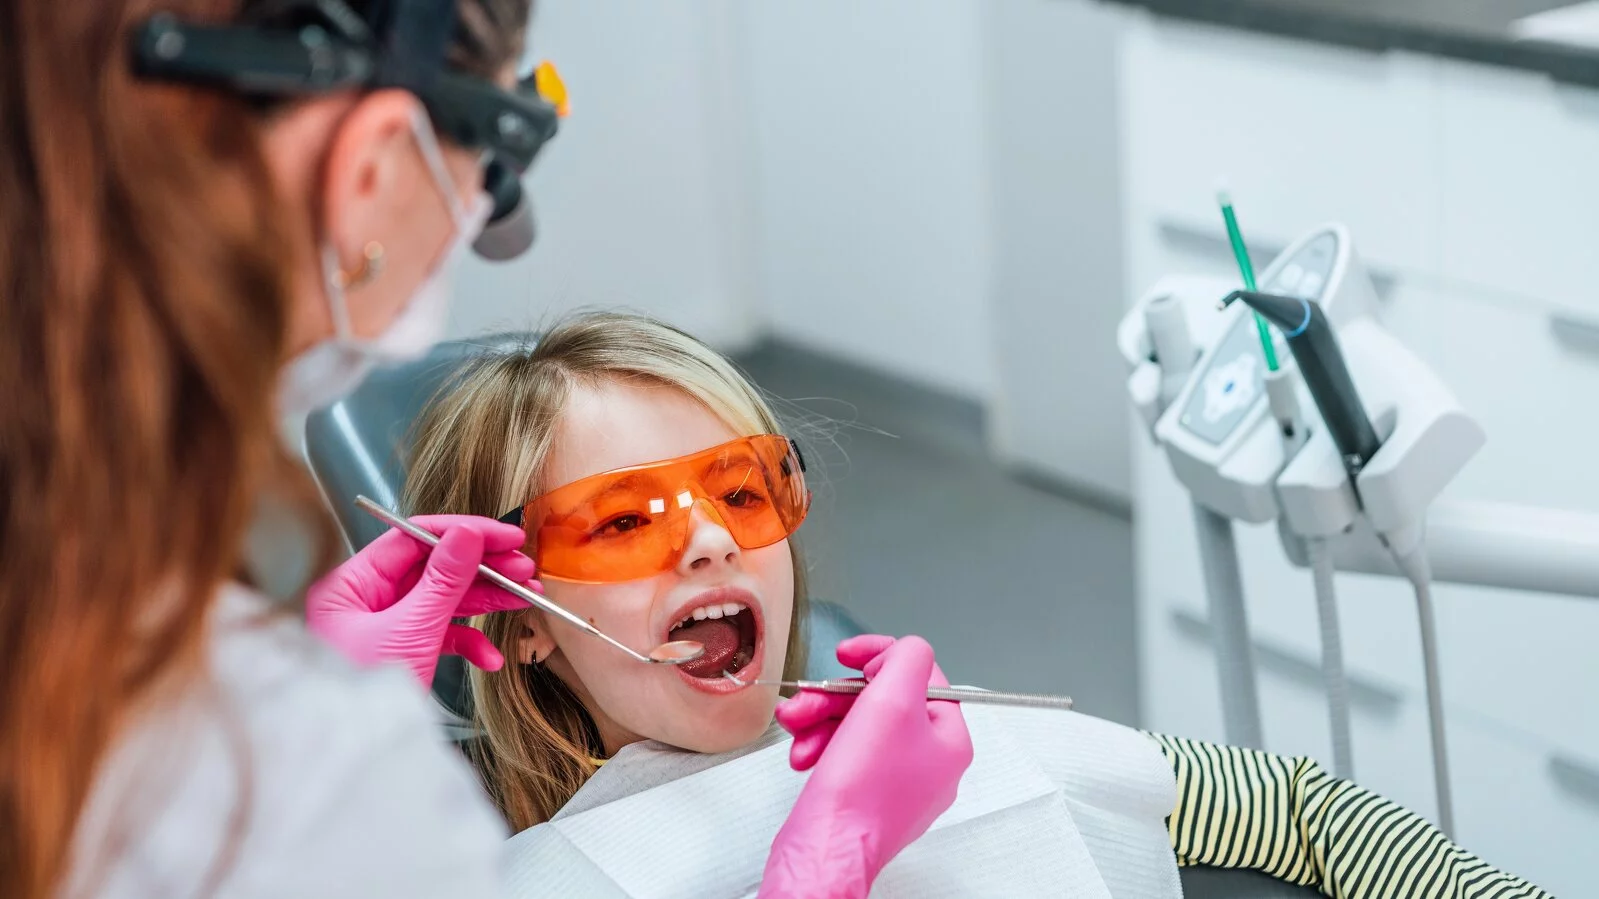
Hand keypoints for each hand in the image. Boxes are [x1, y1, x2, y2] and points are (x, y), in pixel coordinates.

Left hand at [305, 515, 537, 686]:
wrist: (355, 762)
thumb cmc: (362, 698)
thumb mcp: (410, 631)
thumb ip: (442, 580)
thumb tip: (466, 534)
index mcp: (351, 585)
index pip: (413, 539)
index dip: (463, 533)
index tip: (506, 536)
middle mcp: (366, 601)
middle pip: (434, 568)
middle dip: (483, 569)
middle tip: (523, 568)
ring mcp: (386, 628)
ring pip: (444, 601)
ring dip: (487, 602)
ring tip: (525, 597)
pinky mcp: (403, 654)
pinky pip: (442, 636)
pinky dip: (470, 643)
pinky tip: (491, 657)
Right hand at [759, 635, 973, 898]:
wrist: (827, 848)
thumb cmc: (861, 789)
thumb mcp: (893, 700)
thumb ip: (907, 659)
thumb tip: (902, 651)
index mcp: (949, 741)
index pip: (923, 675)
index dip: (880, 656)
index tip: (848, 655)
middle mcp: (930, 764)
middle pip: (883, 702)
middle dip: (837, 696)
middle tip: (810, 698)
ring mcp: (898, 784)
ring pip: (858, 727)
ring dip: (821, 720)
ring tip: (797, 728)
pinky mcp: (867, 799)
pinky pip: (845, 756)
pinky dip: (820, 748)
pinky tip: (803, 756)